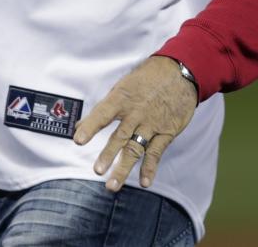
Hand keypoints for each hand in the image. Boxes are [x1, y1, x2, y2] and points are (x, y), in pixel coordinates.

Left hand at [74, 56, 197, 190]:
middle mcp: (135, 113)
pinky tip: (144, 182)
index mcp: (122, 99)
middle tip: (97, 170)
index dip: (90, 127)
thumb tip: (80, 125)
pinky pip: (156, 152)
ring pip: (135, 148)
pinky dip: (150, 168)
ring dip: (123, 167)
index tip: (78, 140)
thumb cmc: (146, 79)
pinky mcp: (166, 132)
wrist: (179, 73)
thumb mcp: (122, 88)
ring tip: (112, 185)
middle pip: (119, 137)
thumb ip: (103, 109)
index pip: (103, 114)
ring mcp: (151, 124)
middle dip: (108, 154)